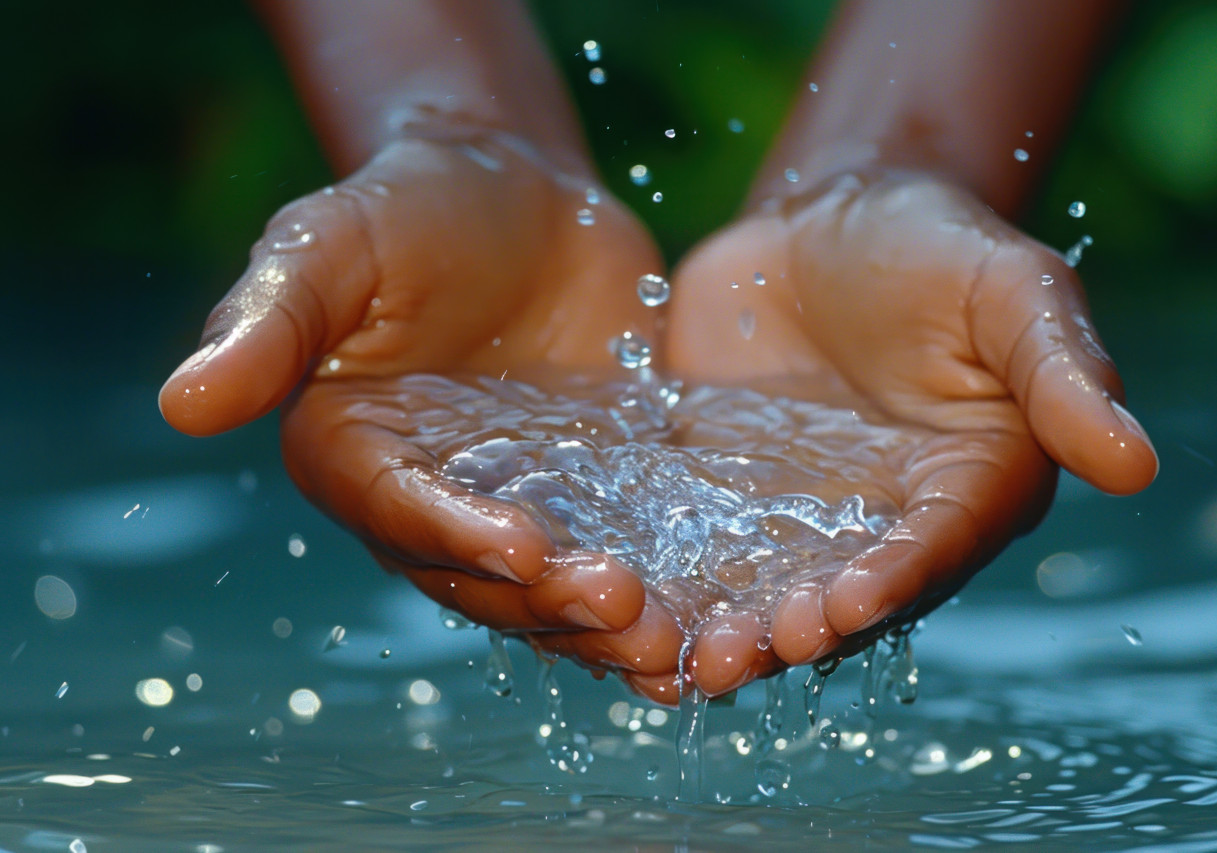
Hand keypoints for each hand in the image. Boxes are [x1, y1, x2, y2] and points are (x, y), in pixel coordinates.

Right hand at [159, 132, 688, 680]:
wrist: (521, 196)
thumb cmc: (413, 206)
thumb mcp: (334, 242)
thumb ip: (272, 318)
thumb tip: (181, 403)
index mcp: (359, 454)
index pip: (398, 511)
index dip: (455, 534)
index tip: (523, 541)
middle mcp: (434, 502)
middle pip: (483, 578)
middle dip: (549, 601)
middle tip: (622, 606)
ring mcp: (520, 508)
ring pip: (554, 593)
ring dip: (608, 627)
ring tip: (673, 642)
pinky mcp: (596, 502)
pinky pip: (623, 561)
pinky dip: (661, 600)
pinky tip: (709, 632)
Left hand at [614, 170, 1157, 699]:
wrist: (826, 219)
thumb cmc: (935, 246)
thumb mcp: (1011, 289)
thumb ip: (1061, 372)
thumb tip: (1138, 464)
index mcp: (966, 486)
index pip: (935, 548)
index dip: (896, 579)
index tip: (848, 600)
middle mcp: (883, 523)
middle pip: (843, 595)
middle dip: (799, 629)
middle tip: (751, 649)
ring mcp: (798, 518)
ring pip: (766, 591)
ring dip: (732, 631)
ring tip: (691, 657)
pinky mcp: (725, 499)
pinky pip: (697, 551)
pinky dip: (671, 586)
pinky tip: (629, 611)